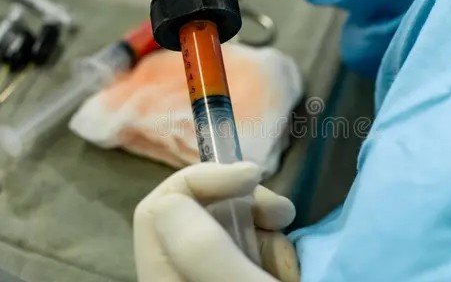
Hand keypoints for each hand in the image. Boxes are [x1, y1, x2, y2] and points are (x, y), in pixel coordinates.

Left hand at [134, 161, 299, 281]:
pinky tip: (289, 271)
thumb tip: (172, 200)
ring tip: (289, 263)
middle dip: (247, 204)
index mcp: (165, 277)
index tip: (250, 177)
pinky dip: (275, 251)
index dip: (202, 178)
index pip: (160, 206)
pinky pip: (251, 248)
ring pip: (232, 228)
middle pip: (201, 211)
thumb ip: (201, 248)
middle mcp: (182, 272)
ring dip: (268, 232)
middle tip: (281, 214)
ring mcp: (209, 275)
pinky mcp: (234, 276)